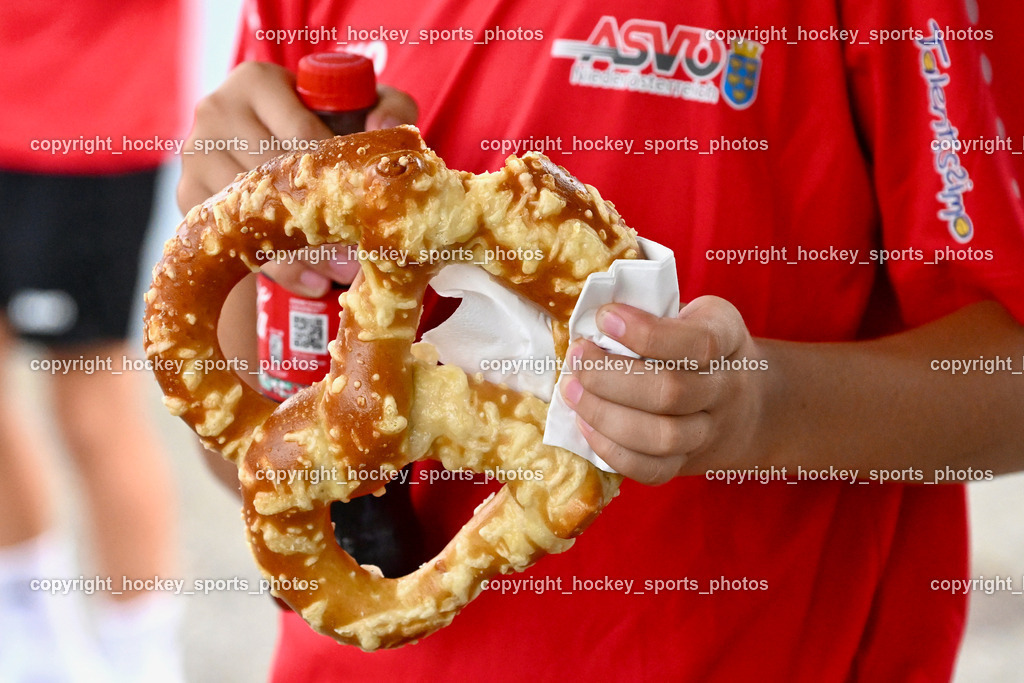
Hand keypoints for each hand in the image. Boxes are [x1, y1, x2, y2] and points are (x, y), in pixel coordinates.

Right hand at [177, 61, 417, 293]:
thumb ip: (389, 109)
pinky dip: (280, 267)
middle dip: (322, 220)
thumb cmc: (324, 125)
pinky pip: (236, 239)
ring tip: (344, 273)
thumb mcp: (361, 108)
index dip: (337, 174)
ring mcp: (195, 154)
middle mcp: (216, 111)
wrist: (266, 149)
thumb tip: (381, 130)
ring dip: (304, 251)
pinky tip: (315, 282)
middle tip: (363, 253)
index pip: (302, 134)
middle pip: (274, 176)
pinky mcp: (188, 196)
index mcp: (256, 81)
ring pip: (254, 213)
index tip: (368, 207)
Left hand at [560, 296, 767, 484]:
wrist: (748, 404)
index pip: (697, 342)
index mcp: (727, 338)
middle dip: (610, 376)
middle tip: (576, 357)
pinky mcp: (687, 463)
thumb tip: (590, 317)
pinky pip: (652, 470)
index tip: (604, 317)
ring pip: (661, 436)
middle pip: (670, 392)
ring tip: (571, 391)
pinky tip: (585, 424)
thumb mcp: (693, 315)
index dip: (646, 333)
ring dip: (604, 414)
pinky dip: (612, 450)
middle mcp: (725, 388)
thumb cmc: (699, 346)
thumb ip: (653, 312)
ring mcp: (709, 432)